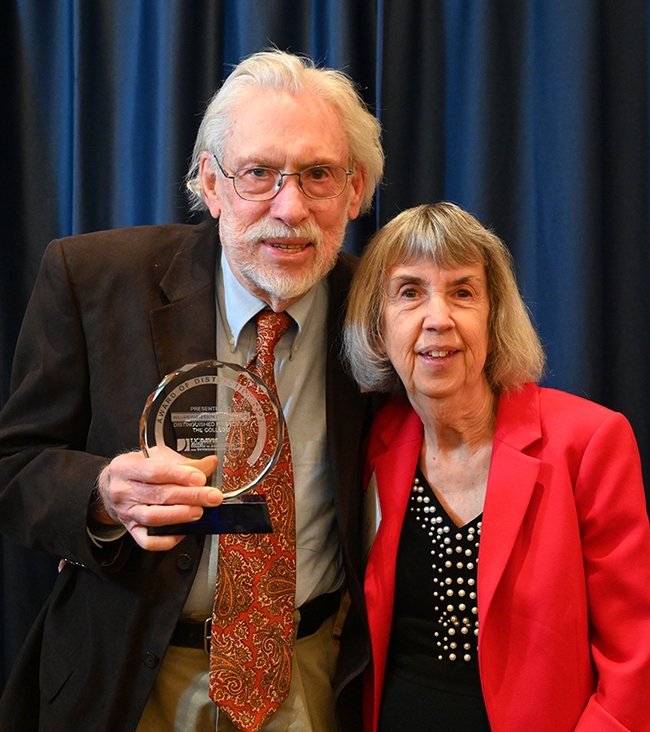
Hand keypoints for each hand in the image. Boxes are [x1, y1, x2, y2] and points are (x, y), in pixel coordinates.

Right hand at [94, 446, 220, 549]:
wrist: (111, 486)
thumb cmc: (137, 469)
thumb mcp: (156, 456)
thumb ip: (183, 462)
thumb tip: (210, 463)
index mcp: (127, 467)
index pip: (155, 471)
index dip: (180, 475)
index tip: (200, 478)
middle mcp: (124, 490)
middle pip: (158, 495)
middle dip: (190, 496)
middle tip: (211, 497)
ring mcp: (126, 512)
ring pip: (153, 518)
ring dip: (179, 516)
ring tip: (199, 512)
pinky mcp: (131, 530)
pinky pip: (147, 541)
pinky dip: (166, 539)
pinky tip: (182, 531)